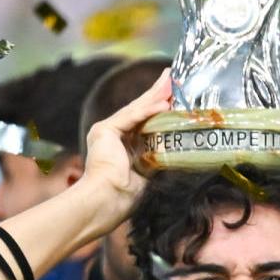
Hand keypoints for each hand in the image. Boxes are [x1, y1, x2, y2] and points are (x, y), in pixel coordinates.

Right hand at [80, 71, 172, 196]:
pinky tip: (163, 103)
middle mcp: (110, 135)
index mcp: (120, 145)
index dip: (157, 107)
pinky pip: (131, 117)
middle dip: (157, 93)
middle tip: (172, 77)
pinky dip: (148, 110)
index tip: (172, 96)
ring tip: (172, 83)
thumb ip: (154, 155)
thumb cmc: (124, 195)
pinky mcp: (105, 131)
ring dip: (156, 96)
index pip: (142, 121)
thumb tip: (174, 148)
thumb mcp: (145, 170)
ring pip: (136, 110)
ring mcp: (106, 132)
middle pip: (139, 110)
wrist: (106, 202)